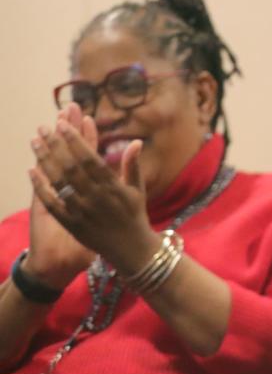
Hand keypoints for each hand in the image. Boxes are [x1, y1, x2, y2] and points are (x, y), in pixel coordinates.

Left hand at [28, 107, 156, 275]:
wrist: (129, 249)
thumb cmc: (134, 215)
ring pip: (59, 181)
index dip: (76, 141)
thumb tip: (136, 141)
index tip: (64, 125)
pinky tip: (31, 171)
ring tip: (35, 141)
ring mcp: (81, 210)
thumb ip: (133, 165)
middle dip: (56, 145)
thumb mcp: (138, 188)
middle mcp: (95, 196)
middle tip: (45, 127)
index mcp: (112, 186)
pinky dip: (41, 187)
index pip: (89, 158)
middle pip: (71, 166)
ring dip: (45, 160)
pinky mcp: (71, 223)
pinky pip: (52, 203)